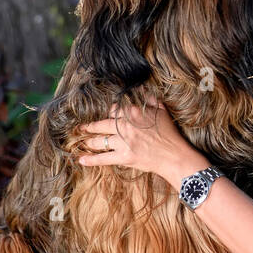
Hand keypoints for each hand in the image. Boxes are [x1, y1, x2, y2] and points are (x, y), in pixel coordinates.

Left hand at [77, 100, 206, 186]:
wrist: (173, 154)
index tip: (107, 117)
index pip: (113, 110)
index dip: (109, 114)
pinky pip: (103, 158)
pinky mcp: (123, 157)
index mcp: (132, 113)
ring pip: (99, 141)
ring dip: (88, 142)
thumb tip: (145, 92)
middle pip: (101, 125)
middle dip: (88, 127)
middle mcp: (125, 126)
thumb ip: (151, 101)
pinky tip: (81, 160)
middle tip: (80, 129)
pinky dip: (91, 160)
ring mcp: (123, 142)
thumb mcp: (161, 112)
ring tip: (81, 143)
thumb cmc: (169, 133)